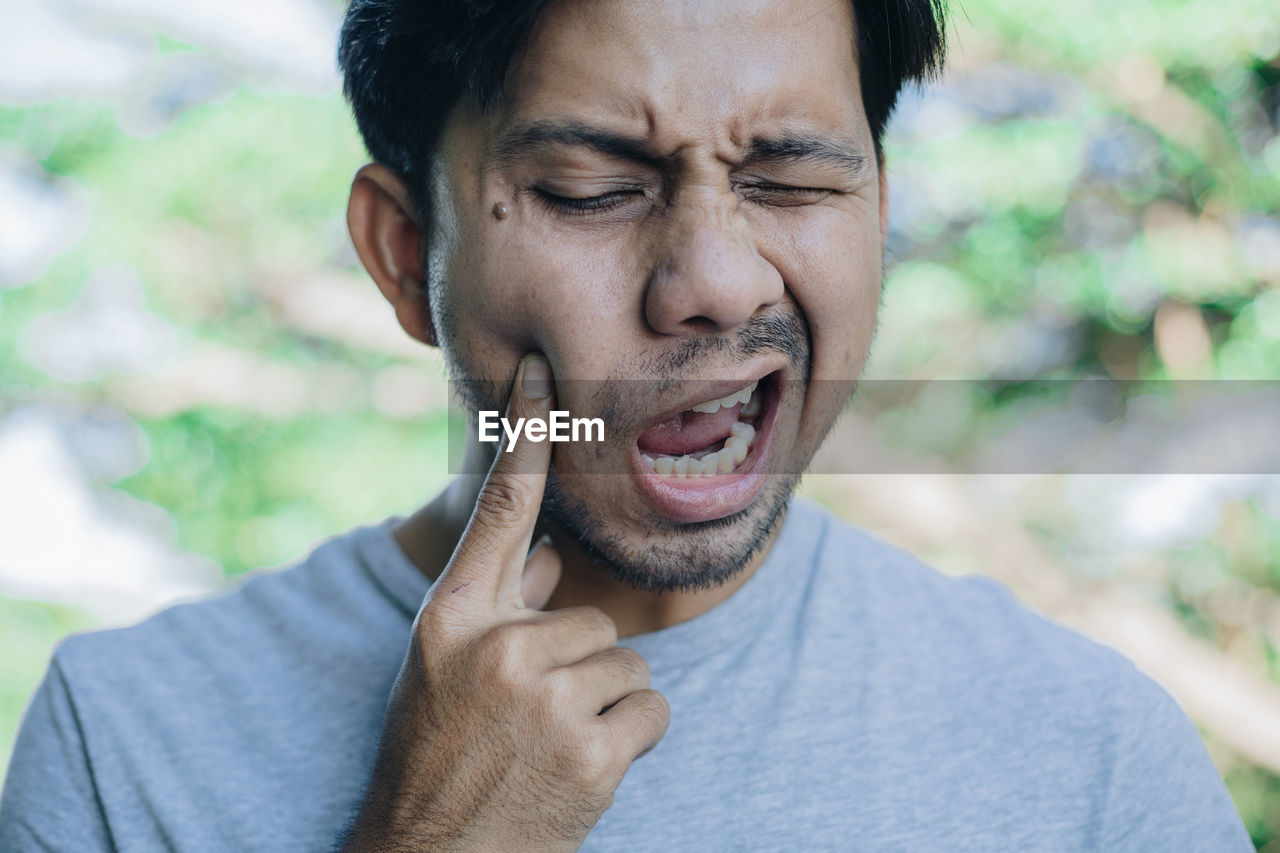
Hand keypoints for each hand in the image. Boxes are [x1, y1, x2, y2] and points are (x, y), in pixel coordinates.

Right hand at [340, 354, 669, 852]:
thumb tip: (552, 555)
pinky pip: (653, 712)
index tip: (542, 373)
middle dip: (579, 665)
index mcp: (453, 619)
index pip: (500, 510)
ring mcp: (545, 700)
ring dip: (605, 707)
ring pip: (629, 665)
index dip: (525, 435)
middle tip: (532, 718)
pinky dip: (631, 743)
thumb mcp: (441, 672)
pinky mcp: (591, 754)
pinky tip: (582, 771)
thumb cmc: (436, 757)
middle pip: (594, 616)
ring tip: (551, 747)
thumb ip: (497, 605)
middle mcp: (497, 647)